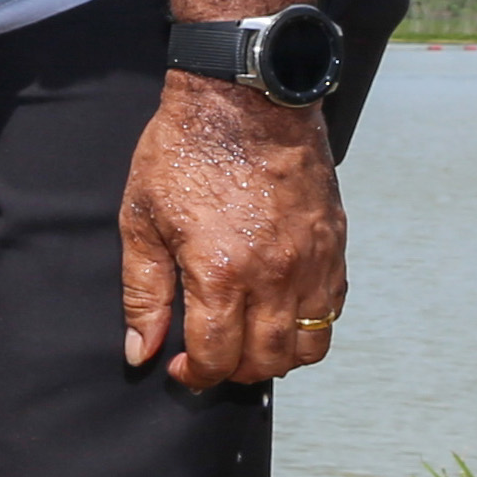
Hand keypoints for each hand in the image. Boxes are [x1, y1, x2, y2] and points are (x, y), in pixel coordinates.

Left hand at [119, 75, 342, 386]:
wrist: (245, 101)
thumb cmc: (185, 154)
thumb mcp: (141, 221)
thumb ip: (143, 292)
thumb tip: (141, 348)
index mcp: (222, 273)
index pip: (218, 356)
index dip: (196, 375)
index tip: (180, 371)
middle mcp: (276, 276)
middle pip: (267, 360)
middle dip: (234, 372)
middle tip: (210, 360)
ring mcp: (313, 262)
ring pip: (309, 344)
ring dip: (277, 356)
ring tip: (247, 343)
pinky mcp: (335, 245)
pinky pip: (332, 309)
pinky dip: (309, 325)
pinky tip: (279, 313)